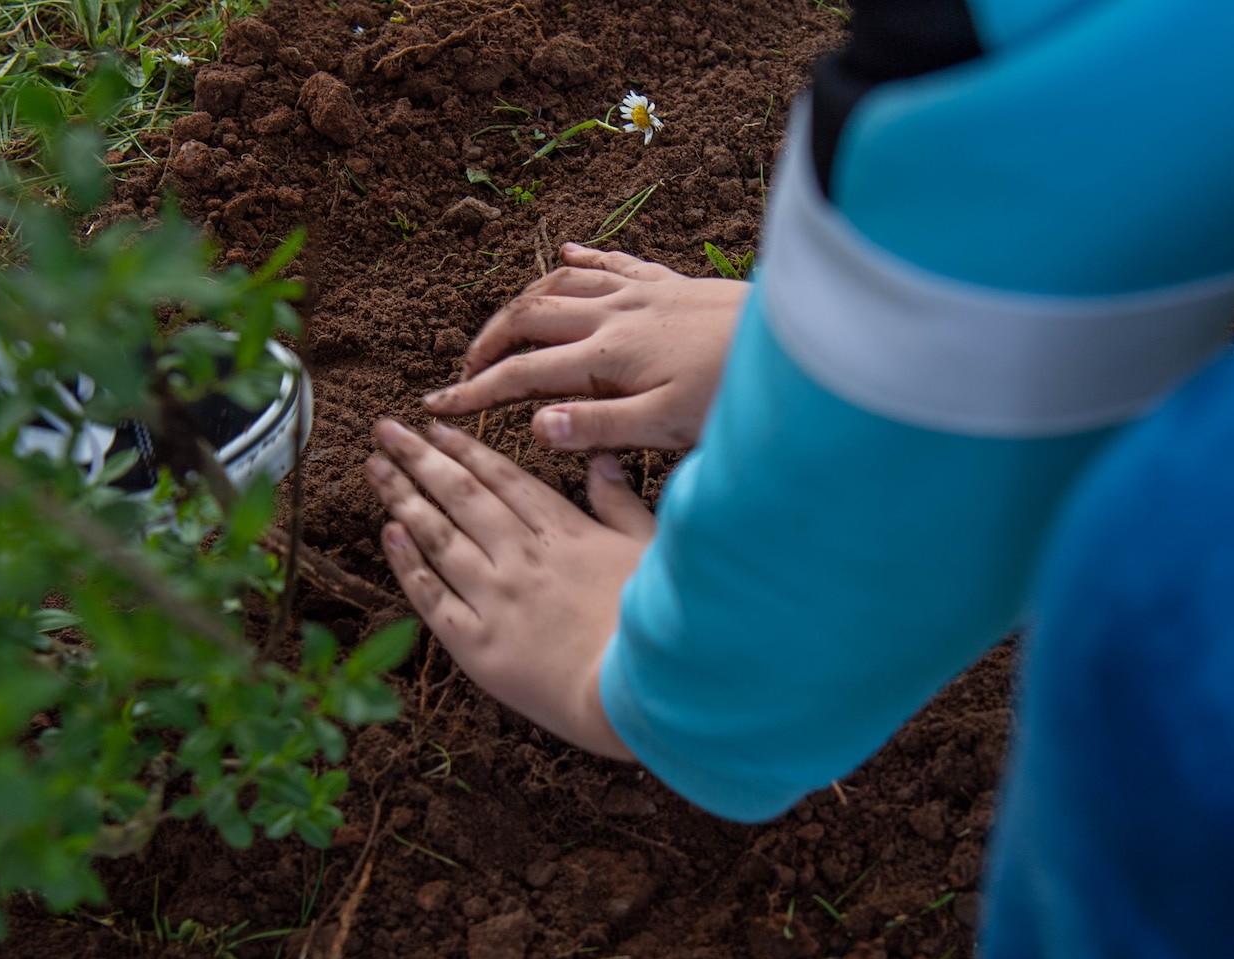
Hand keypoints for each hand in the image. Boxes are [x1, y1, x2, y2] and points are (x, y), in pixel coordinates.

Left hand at [365, 418, 652, 759]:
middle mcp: (521, 557)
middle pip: (461, 496)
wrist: (638, 694)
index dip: (465, 449)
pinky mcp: (477, 645)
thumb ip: (621, 504)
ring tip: (374, 469)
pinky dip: (407, 563)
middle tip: (386, 430)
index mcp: (564, 532)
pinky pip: (432, 596)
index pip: (502, 479)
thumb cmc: (655, 625)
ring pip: (438, 537)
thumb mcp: (650, 551)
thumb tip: (601, 461)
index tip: (435, 427)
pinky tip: (387, 534)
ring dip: (403, 499)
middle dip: (419, 457)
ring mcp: (495, 599)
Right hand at [422, 242, 747, 452]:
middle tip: (464, 370)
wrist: (794, 343)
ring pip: (560, 286)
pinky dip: (579, 261)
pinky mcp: (669, 282)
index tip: (438, 405)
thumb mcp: (666, 426)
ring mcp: (640, 293)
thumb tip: (535, 426)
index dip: (476, 391)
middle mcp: (614, 315)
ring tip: (499, 327)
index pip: (523, 374)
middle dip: (487, 343)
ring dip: (521, 304)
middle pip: (528, 319)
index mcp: (606, 357)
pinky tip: (562, 256)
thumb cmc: (733, 392)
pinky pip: (610, 263)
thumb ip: (598, 426)